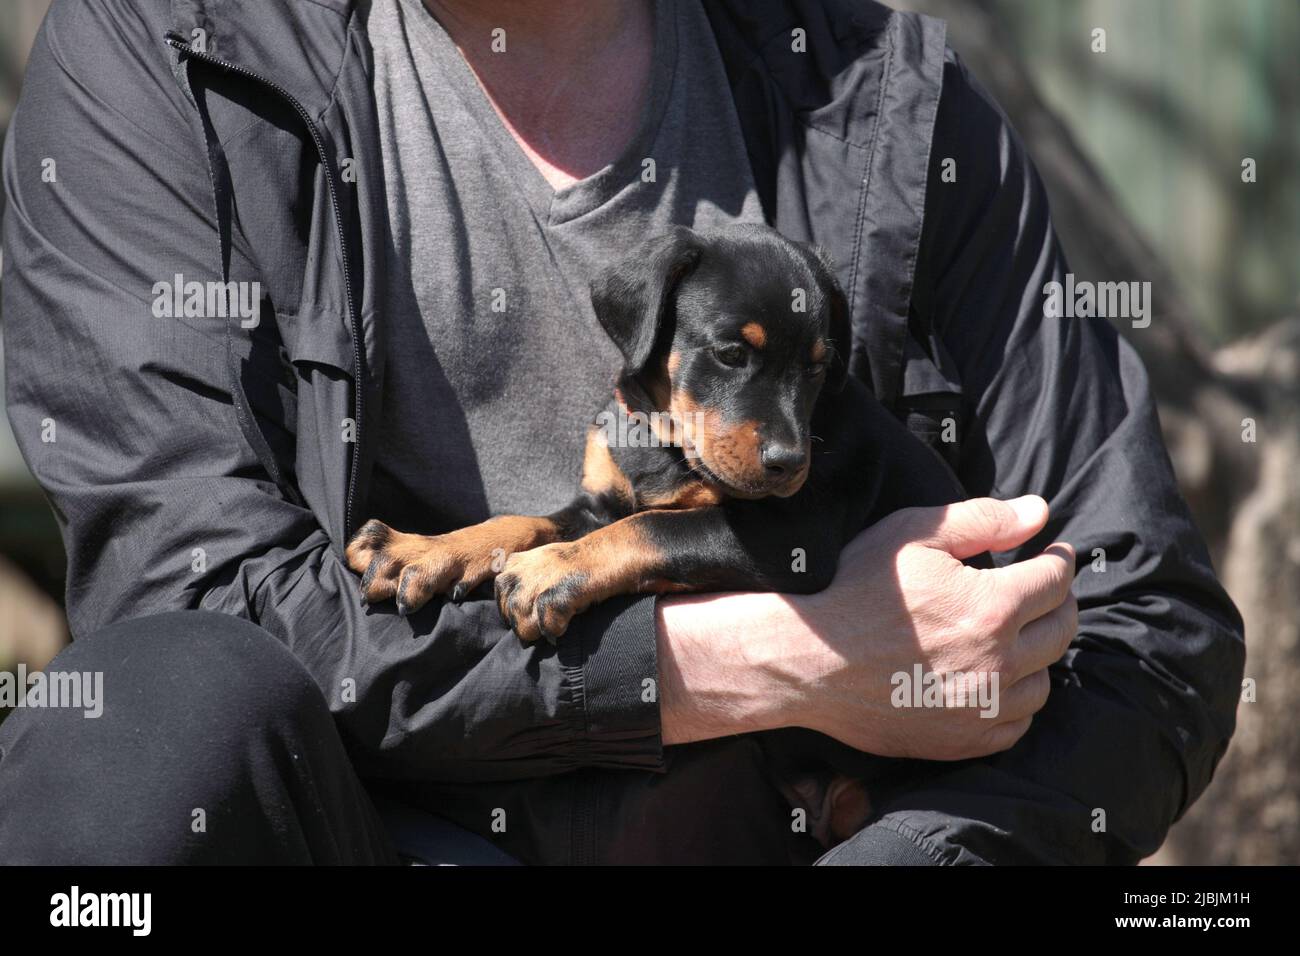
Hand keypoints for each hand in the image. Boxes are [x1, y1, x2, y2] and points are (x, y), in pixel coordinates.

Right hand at [656, 496, 1076, 759]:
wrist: (805, 659)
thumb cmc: (854, 588)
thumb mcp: (913, 534)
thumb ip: (983, 519)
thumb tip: (1040, 511)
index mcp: (991, 606)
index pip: (1056, 582)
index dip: (1059, 561)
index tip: (1053, 554)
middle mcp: (998, 661)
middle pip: (1061, 631)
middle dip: (1059, 603)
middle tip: (1043, 590)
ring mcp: (982, 707)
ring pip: (1043, 681)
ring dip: (1038, 654)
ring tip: (1018, 635)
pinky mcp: (962, 740)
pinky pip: (1015, 724)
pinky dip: (1015, 700)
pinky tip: (995, 679)